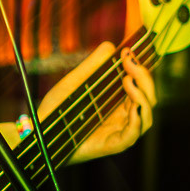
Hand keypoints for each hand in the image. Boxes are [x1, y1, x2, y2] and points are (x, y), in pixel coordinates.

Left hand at [39, 45, 155, 163]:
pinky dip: (136, 122)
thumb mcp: (76, 81)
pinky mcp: (113, 145)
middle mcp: (124, 116)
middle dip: (144, 79)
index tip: (128, 52)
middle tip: (130, 62)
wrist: (41, 130)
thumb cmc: (59, 108)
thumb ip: (94, 65)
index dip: (141, 69)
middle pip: (149, 99)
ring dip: (142, 98)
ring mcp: (120, 131)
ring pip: (146, 117)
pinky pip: (132, 135)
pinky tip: (132, 108)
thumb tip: (111, 46)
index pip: (142, 86)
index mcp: (119, 102)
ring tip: (128, 81)